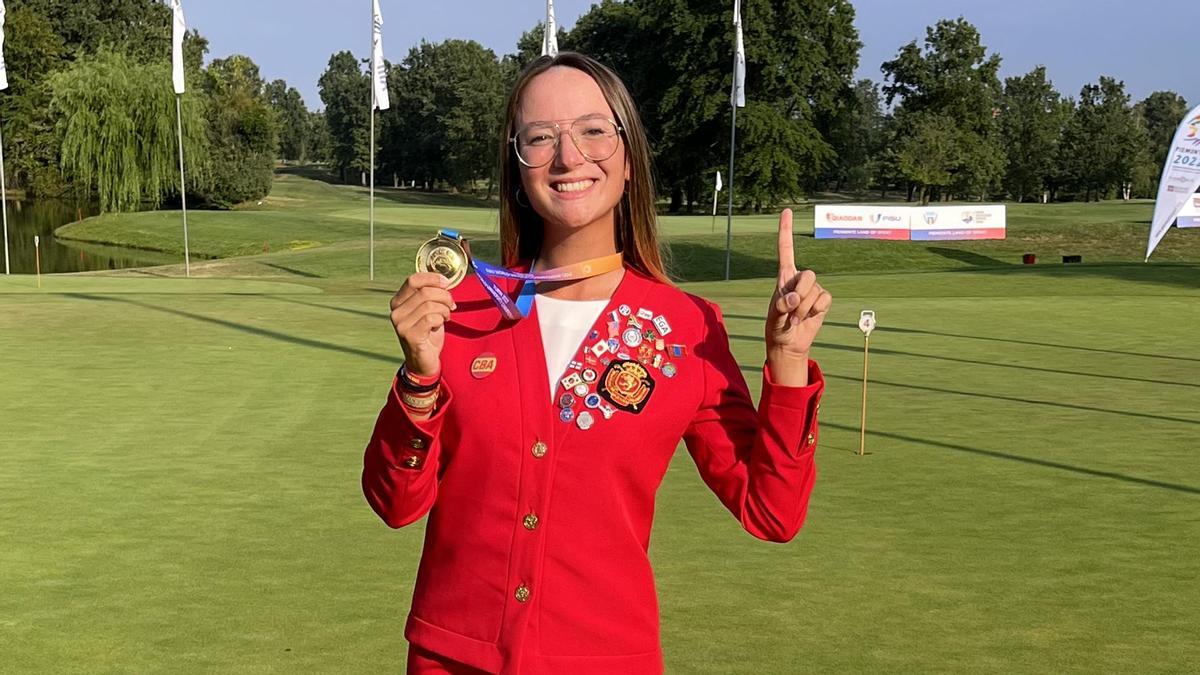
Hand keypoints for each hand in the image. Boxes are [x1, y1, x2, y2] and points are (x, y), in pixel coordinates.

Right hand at [390, 273, 456, 375]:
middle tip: (451, 305)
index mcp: (398, 301)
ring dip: (444, 310)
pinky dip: (441, 320)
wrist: (423, 361)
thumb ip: (430, 294)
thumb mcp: (428, 310)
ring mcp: (401, 324)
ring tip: (445, 317)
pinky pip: (431, 318)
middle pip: (425, 291)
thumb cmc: (427, 333)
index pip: (413, 280)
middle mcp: (396, 311)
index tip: (446, 283)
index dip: (432, 278)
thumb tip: (443, 280)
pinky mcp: (409, 335)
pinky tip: (440, 325)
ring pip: (430, 305)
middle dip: (444, 296)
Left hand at [765, 209, 830, 385]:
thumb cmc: (776, 327)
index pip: (786, 249)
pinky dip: (815, 311)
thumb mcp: (773, 317)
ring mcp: (812, 289)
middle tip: (791, 311)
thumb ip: (782, 306)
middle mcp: (799, 279)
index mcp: (783, 277)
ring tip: (796, 318)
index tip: (787, 211)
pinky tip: (808, 318)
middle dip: (801, 294)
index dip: (786, 230)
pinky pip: (825, 300)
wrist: (789, 343)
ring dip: (805, 309)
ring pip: (816, 291)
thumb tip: (795, 299)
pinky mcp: (822, 300)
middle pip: (809, 274)